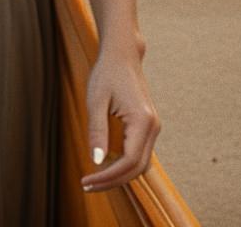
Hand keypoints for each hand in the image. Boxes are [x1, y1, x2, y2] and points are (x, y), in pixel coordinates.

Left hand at [80, 44, 160, 191]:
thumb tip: (97, 162)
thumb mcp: (96, 100)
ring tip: (94, 179)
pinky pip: (138, 153)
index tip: (87, 181)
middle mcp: (152, 127)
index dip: (108, 176)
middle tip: (87, 185)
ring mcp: (152, 127)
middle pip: (137, 168)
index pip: (129, 162)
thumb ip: (97, 131)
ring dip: (118, 174)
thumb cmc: (107, 73)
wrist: (122, 55)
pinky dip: (123, 163)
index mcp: (143, 121)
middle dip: (113, 181)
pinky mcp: (147, 126)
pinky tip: (104, 164)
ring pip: (140, 163)